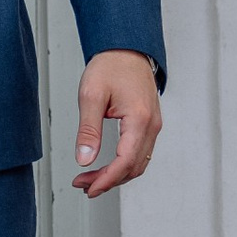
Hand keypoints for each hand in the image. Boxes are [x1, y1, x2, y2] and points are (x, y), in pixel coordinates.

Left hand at [73, 50, 161, 196]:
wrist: (126, 49)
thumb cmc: (110, 66)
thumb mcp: (91, 96)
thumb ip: (88, 130)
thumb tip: (84, 159)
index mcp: (139, 119)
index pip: (125, 162)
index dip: (106, 180)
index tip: (88, 188)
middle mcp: (151, 125)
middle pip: (133, 167)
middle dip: (108, 181)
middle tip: (83, 185)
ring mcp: (153, 125)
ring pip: (138, 163)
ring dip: (116, 175)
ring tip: (90, 179)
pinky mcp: (149, 124)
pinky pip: (140, 152)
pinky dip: (124, 165)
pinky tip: (107, 167)